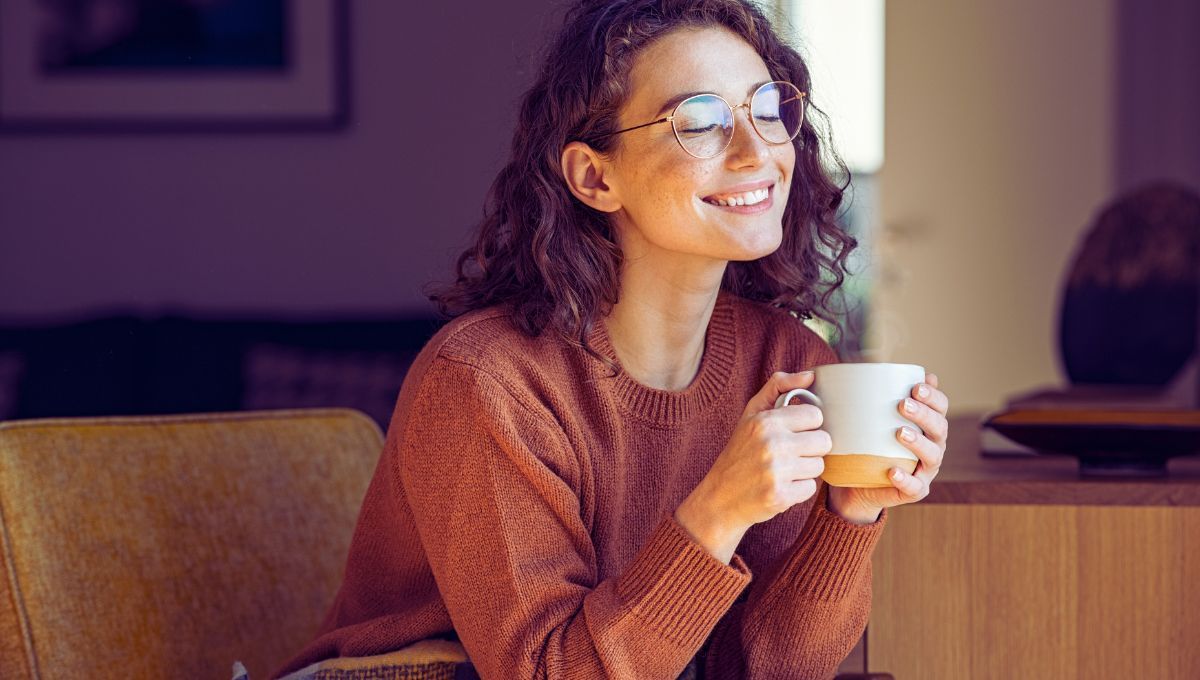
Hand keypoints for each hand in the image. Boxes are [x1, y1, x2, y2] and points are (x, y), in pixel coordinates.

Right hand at [675, 371, 830, 562]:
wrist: (719, 497)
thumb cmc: (740, 452)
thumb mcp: (751, 414)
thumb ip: (779, 387)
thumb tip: (810, 375)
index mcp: (766, 421)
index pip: (815, 416)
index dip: (807, 425)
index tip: (793, 432)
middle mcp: (772, 444)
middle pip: (823, 441)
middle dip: (810, 449)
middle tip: (790, 454)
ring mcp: (776, 471)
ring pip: (819, 466)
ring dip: (805, 470)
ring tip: (783, 471)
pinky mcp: (781, 496)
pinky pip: (810, 488)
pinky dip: (798, 490)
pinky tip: (780, 486)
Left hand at [827, 372, 950, 523]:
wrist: (857, 484)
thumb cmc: (867, 444)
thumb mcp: (868, 418)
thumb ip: (873, 396)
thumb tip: (866, 364)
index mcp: (927, 426)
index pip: (940, 407)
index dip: (934, 396)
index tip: (916, 386)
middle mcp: (932, 446)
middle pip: (939, 428)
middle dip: (924, 414)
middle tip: (903, 404)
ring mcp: (925, 470)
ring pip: (932, 456)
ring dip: (918, 443)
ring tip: (900, 433)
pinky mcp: (914, 490)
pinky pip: (914, 487)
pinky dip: (905, 479)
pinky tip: (893, 471)